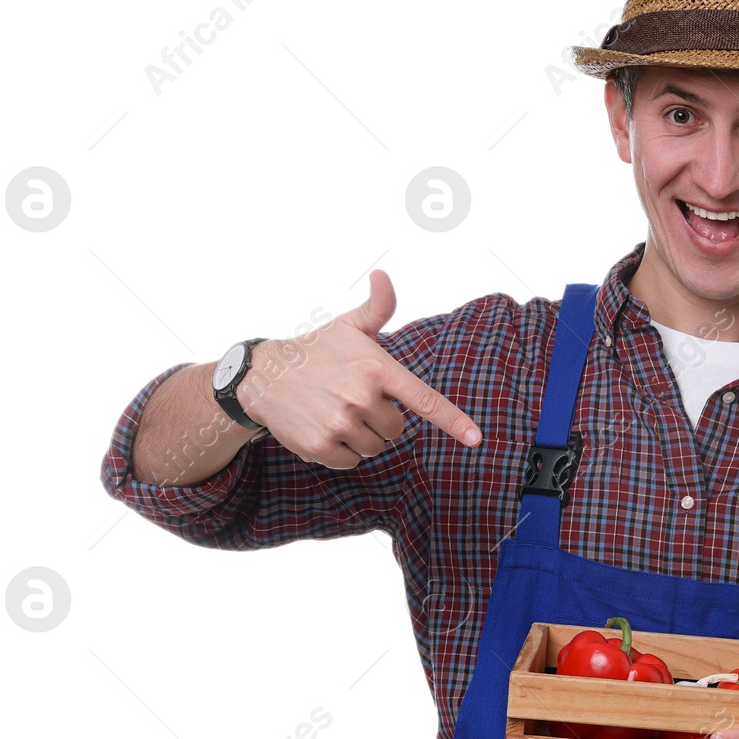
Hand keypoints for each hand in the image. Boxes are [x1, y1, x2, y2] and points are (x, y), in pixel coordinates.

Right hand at [239, 270, 480, 468]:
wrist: (262, 375)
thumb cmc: (317, 350)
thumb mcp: (349, 327)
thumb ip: (377, 307)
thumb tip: (383, 276)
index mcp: (376, 368)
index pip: (424, 400)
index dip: (454, 421)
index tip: (476, 438)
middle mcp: (361, 397)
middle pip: (396, 429)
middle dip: (380, 418)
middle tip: (353, 398)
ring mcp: (339, 423)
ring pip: (374, 447)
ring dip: (361, 436)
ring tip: (336, 411)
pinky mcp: (320, 445)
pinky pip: (350, 461)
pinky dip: (341, 451)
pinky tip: (324, 427)